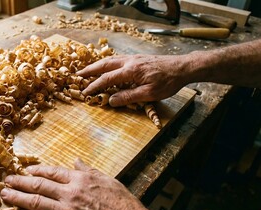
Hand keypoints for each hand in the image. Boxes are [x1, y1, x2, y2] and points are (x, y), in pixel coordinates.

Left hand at [0, 159, 149, 209]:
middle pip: (38, 185)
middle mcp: (70, 193)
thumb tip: (76, 161)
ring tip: (4, 194)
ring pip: (36, 202)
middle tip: (7, 180)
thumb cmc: (122, 204)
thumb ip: (88, 170)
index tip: (25, 170)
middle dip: (20, 182)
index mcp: (80, 179)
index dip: (36, 170)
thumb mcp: (107, 180)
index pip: (52, 172)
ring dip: (17, 197)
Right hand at [78, 55, 192, 106]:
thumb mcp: (150, 94)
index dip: (94, 86)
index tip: (85, 93)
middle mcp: (129, 62)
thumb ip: (129, 97)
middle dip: (90, 70)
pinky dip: (107, 63)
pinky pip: (117, 59)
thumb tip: (111, 101)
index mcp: (131, 71)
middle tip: (78, 75)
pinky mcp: (137, 58)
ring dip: (97, 65)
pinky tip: (106, 66)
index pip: (107, 78)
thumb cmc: (168, 82)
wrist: (182, 68)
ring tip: (87, 70)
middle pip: (104, 65)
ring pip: (110, 60)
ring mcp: (133, 58)